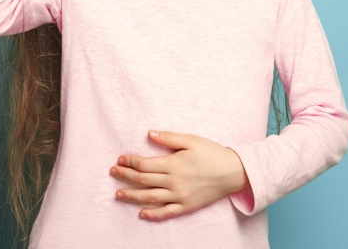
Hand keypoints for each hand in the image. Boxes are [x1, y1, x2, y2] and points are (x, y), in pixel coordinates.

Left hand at [108, 130, 250, 220]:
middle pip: (143, 181)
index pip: (144, 165)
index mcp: (174, 164)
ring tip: (118, 193)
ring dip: (132, 196)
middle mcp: (174, 182)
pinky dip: (152, 214)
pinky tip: (140, 213)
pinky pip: (166, 212)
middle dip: (125, 176)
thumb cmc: (212, 153)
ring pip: (150, 198)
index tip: (120, 159)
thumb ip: (169, 138)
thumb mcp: (191, 140)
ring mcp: (180, 196)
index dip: (130, 162)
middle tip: (113, 172)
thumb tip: (149, 133)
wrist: (234, 173)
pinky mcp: (187, 206)